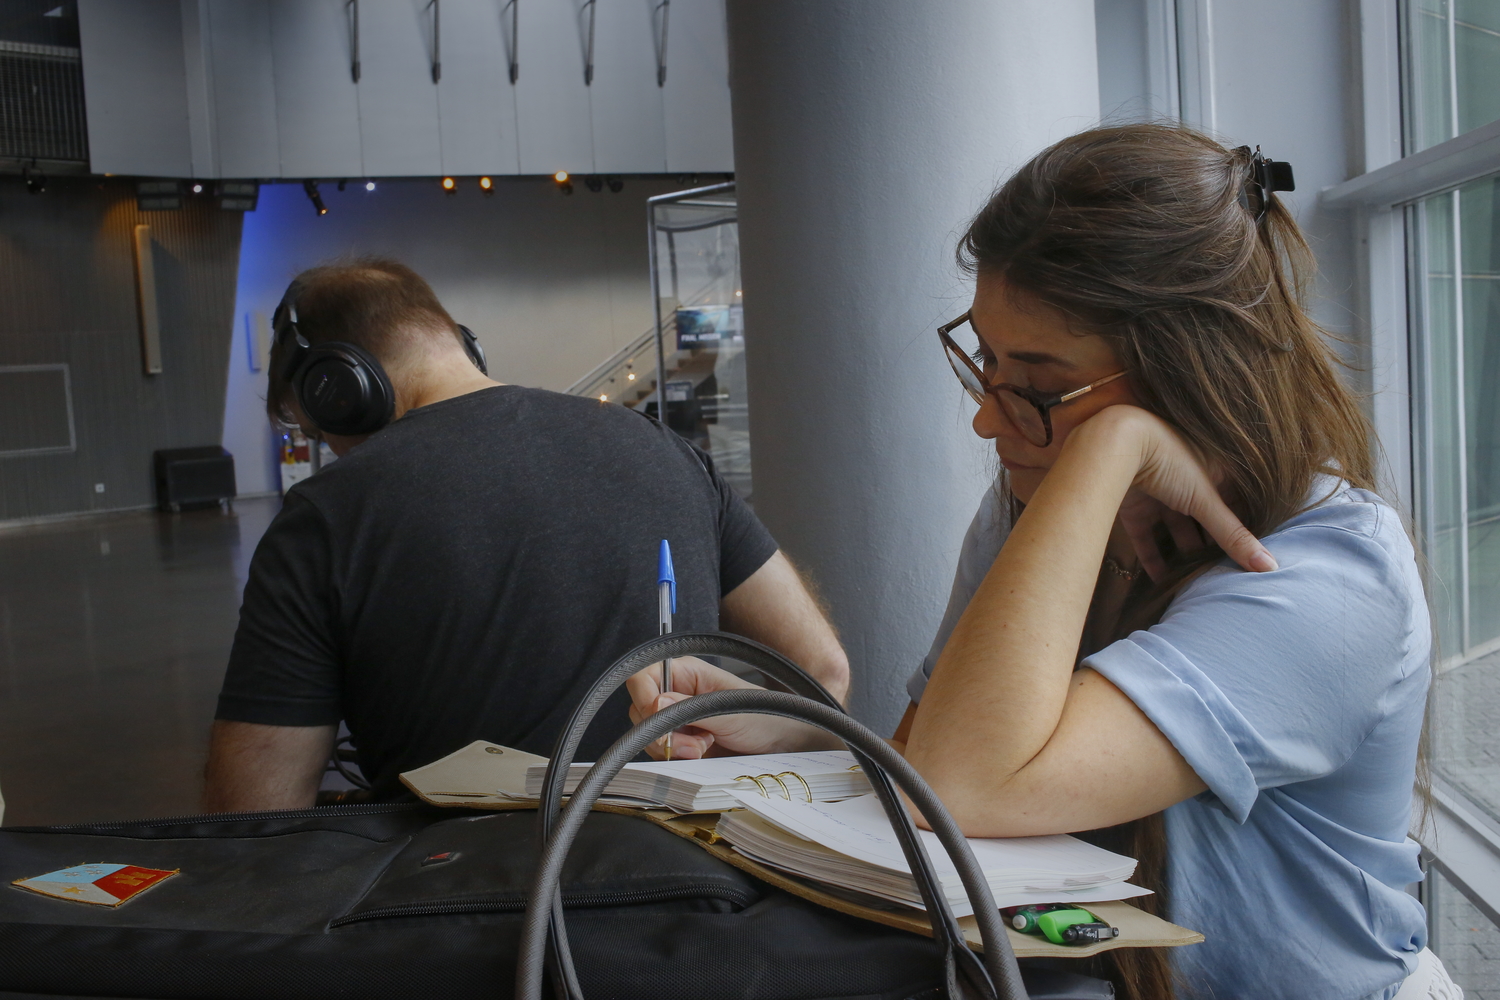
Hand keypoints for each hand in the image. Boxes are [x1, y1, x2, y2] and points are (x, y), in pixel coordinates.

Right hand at [625, 657, 837, 759]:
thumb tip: (655, 704)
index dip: (644, 696)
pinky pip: (662, 755)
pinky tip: (701, 757)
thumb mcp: (730, 710)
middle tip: (692, 743)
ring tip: (702, 749)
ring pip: (648, 736)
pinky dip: (675, 760)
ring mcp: (679, 722)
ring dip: (670, 748)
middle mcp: (677, 694)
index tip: (658, 715)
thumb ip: (691, 708)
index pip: (642, 676)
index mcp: (686, 673)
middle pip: (640, 711)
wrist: (786, 749)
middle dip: (660, 731)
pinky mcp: (683, 747)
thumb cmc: (767, 718)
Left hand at [1079, 406, 1276, 579]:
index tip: (1254, 556)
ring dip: (1184, 555)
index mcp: (1211, 469)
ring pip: (1175, 530)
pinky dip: (1153, 559)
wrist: (1114, 446)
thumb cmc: (1168, 460)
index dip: (1243, 528)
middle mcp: (1186, 480)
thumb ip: (1233, 535)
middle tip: (1226, 575)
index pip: (1235, 502)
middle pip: (1205, 519)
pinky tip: (1162, 582)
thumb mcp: (1205, 500)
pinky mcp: (1133, 507)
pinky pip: (1145, 538)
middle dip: (1213, 545)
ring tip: (1198, 583)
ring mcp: (1158, 493)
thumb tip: (1270, 567)